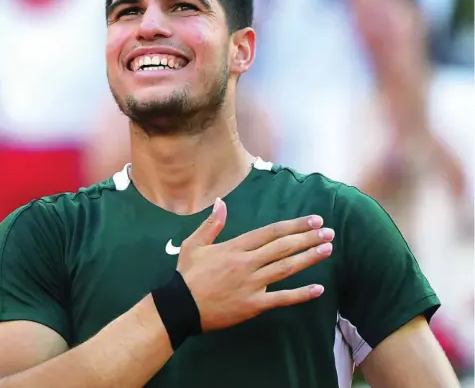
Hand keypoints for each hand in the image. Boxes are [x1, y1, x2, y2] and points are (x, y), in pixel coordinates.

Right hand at [177, 198, 332, 331]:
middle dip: (308, 238)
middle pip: (283, 247)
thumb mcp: (194, 244)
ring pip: (286, 268)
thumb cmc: (188, 275)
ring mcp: (252, 284)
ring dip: (308, 258)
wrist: (180, 307)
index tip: (313, 220)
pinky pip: (282, 298)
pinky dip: (301, 294)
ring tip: (327, 249)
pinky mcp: (254, 305)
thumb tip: (221, 202)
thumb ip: (211, 223)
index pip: (271, 232)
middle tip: (328, 232)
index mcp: (235, 247)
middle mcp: (248, 263)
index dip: (294, 225)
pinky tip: (319, 288)